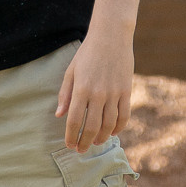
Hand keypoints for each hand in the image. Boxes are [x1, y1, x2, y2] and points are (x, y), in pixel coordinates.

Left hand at [56, 28, 134, 151]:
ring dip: (102, 137)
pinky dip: (119, 127)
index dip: (72, 136)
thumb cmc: (87, 53)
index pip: (75, 120)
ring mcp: (114, 93)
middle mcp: (98, 94)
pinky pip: (124, 115)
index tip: (69, 145)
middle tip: (81, 150)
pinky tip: (112, 132)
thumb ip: (65, 94)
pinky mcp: (126, 91)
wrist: (111, 36)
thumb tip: (59, 115)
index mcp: (81, 89)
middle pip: (92, 126)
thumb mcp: (71, 71)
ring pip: (109, 124)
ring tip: (95, 143)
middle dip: (85, 142)